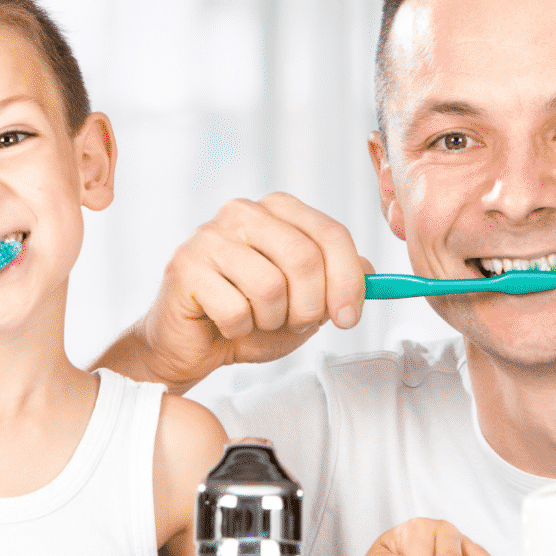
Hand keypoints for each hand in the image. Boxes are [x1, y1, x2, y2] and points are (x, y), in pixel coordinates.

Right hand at [97, 193, 371, 393]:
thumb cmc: (250, 318)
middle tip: (296, 324)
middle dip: (309, 306)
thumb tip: (370, 273)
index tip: (349, 316)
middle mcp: (243, 212)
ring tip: (255, 320)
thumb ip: (339, 279)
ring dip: (271, 320)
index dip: (348, 280)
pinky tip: (226, 324)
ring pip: (270, 286)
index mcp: (277, 210)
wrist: (193, 346)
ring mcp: (210, 236)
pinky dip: (239, 330)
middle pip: (304, 258)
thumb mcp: (307, 299)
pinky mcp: (185, 266)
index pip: (331, 233)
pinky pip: (235, 309)